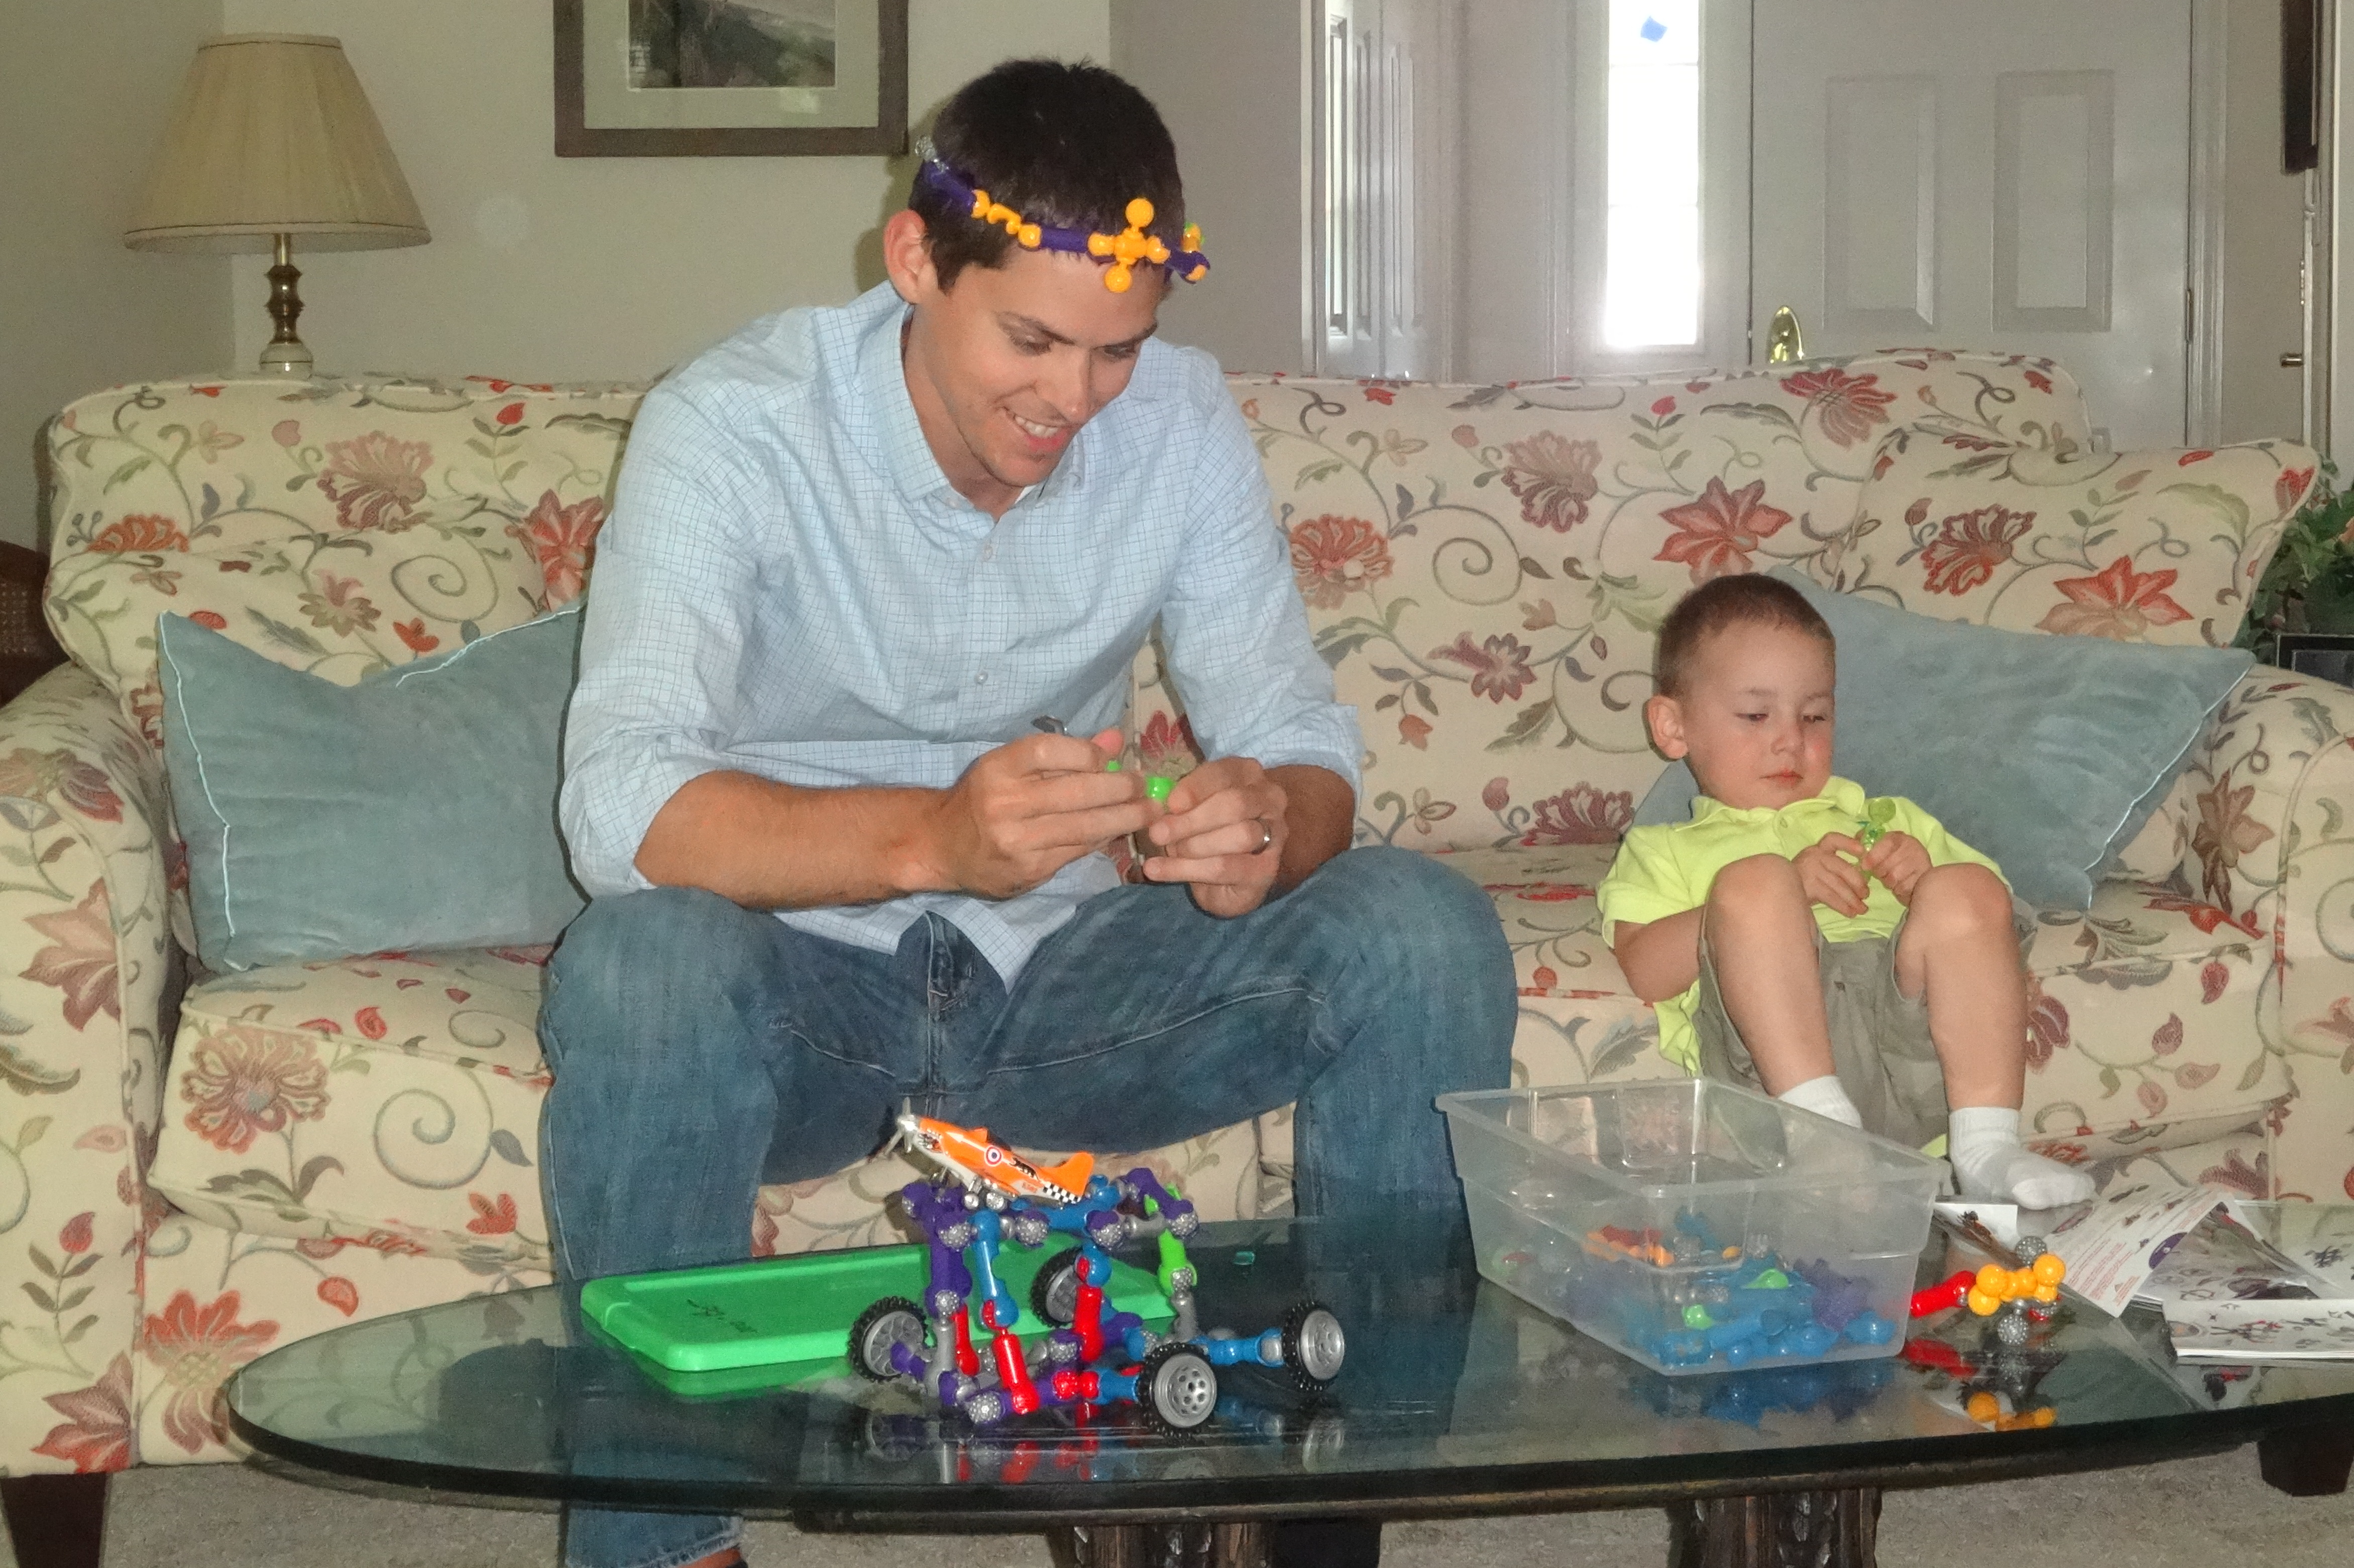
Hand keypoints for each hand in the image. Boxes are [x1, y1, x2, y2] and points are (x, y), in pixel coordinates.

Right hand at [925, 728, 1149, 898]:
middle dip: (1120, 788)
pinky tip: (1119, 831)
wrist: (941, 846)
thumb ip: (1064, 754)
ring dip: (1124, 818)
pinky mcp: (1028, 870)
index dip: (1086, 753)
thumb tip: (1115, 739)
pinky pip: (1076, 852)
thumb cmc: (983, 797)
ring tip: (1150, 811)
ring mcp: (1016, 841)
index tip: (1111, 757)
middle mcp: (1004, 804)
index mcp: (997, 769)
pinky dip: (1102, 840)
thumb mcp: (1011, 767)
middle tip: (1145, 786)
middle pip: (1075, 792)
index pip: (1047, 751)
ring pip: (1083, 827)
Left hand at [1139, 755, 1287, 917]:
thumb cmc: (1205, 831)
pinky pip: (1226, 868)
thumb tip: (1158, 806)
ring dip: (1195, 846)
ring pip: (1239, 836)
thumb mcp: (1190, 808)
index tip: (1170, 804)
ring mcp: (1274, 835)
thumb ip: (1179, 803)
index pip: (1223, 773)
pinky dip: (1187, 869)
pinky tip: (1158, 871)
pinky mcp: (1266, 870)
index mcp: (1248, 774)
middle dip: (1192, 820)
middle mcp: (1269, 799)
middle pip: (1235, 804)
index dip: (1195, 788)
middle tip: (1158, 833)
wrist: (1226, 878)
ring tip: (1168, 851)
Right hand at [1791, 833, 1868, 918]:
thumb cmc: (1803, 879)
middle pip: (1843, 869)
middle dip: (1858, 883)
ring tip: (1862, 909)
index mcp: (1818, 849)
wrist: (1778, 889)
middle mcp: (1814, 856)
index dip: (1850, 844)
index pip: (1833, 840)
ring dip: (1853, 900)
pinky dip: (1843, 907)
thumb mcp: (1817, 866)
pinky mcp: (1808, 886)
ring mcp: (1810, 871)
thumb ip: (1836, 867)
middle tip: (1865, 895)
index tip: (1863, 852)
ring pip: (1839, 885)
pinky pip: (1831, 897)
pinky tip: (1850, 913)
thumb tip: (1862, 881)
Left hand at [1860, 829, 1931, 904]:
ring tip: (1891, 878)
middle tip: (1881, 873)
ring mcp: (1921, 862)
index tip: (1864, 866)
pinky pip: (1902, 888)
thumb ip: (1867, 840)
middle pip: (1886, 864)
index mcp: (1900, 837)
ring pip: (1893, 878)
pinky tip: (1900, 884)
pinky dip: (1898, 889)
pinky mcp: (1924, 878)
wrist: (1916, 875)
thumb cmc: (1893, 859)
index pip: (1887, 843)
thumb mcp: (1881, 846)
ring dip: (1888, 882)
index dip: (1873, 855)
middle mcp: (1913, 847)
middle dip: (1879, 872)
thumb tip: (1857, 839)